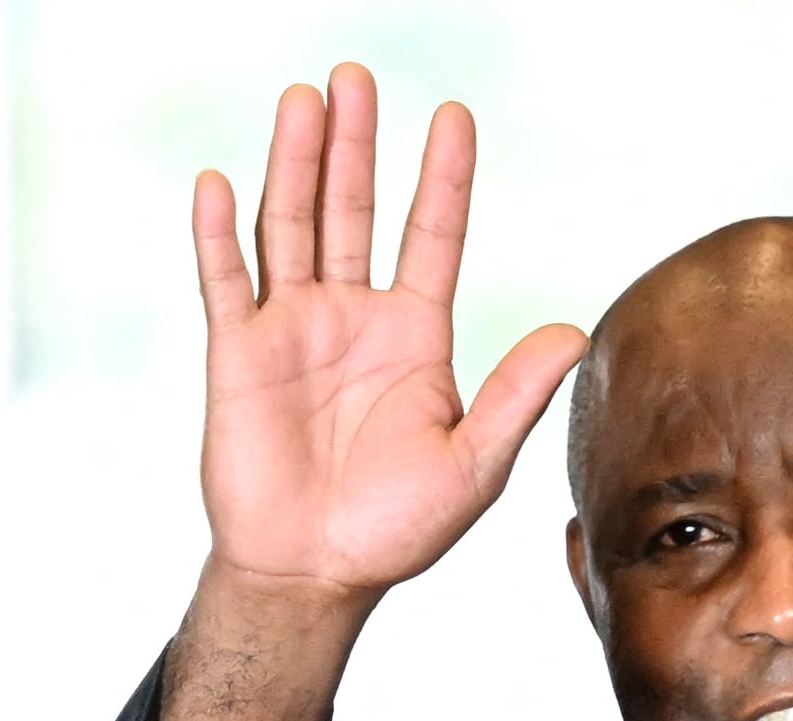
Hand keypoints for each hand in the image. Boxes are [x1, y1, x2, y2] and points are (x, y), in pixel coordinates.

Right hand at [191, 65, 587, 605]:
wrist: (314, 573)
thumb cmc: (397, 528)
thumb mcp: (475, 463)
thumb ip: (516, 395)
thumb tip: (574, 331)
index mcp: (414, 335)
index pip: (432, 235)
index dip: (443, 177)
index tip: (454, 115)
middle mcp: (354, 317)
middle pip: (354, 209)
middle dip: (355, 144)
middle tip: (355, 74)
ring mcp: (293, 329)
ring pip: (291, 225)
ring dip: (294, 163)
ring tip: (303, 100)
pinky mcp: (237, 353)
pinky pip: (225, 280)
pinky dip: (217, 233)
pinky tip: (218, 182)